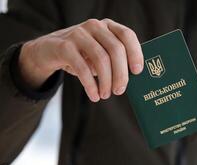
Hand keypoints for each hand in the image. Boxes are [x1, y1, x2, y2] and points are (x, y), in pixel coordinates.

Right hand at [19, 18, 143, 101]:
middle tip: (120, 91)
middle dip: (121, 74)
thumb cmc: (82, 55)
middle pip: (116, 49)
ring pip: (101, 59)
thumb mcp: (100, 54)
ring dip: (106, 81)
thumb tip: (128, 81)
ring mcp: (79, 34)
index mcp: (108, 26)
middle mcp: (95, 26)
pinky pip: (82, 68)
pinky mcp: (64, 46)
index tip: (137, 72)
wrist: (48, 51)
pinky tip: (94, 96)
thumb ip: (114, 61)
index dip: (135, 53)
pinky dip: (90, 85)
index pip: (127, 35)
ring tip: (106, 95)